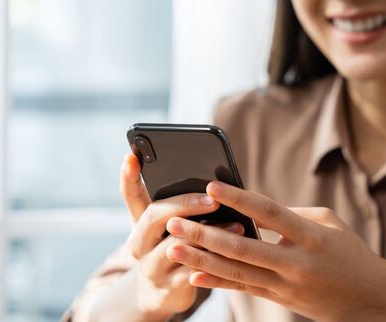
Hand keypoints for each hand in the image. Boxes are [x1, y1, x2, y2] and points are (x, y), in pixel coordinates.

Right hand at [119, 155, 242, 319]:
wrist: (158, 294)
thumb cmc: (168, 249)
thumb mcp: (165, 228)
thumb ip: (178, 207)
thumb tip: (212, 182)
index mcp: (139, 222)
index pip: (130, 195)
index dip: (128, 177)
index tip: (131, 156)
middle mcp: (139, 243)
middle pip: (154, 216)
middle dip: (184, 204)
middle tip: (211, 199)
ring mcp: (151, 266)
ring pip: (177, 246)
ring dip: (209, 234)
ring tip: (236, 224)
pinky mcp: (170, 288)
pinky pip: (194, 272)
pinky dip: (215, 261)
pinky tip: (234, 254)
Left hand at [165, 181, 385, 321]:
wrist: (368, 299)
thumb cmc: (347, 252)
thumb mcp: (326, 223)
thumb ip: (288, 214)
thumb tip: (250, 207)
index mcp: (310, 237)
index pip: (269, 213)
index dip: (239, 199)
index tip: (211, 186)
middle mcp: (294, 263)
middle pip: (242, 247)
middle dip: (204, 235)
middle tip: (174, 222)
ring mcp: (284, 285)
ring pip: (236, 272)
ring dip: (201, 260)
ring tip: (173, 248)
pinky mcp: (277, 298)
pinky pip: (242, 289)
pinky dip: (216, 283)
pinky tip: (192, 277)